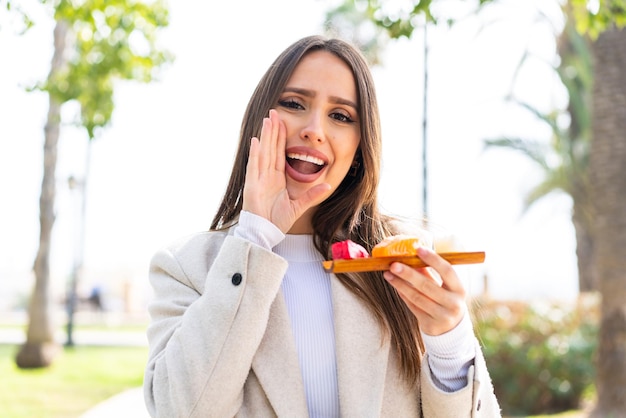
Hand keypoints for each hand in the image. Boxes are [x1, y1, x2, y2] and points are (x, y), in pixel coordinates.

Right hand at [242, 109, 330, 232]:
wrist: (265, 233)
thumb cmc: (278, 221)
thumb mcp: (299, 206)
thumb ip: (312, 194)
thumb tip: (328, 185)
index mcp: (277, 178)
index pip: (279, 153)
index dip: (281, 138)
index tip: (283, 122)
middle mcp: (267, 176)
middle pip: (271, 148)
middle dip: (272, 130)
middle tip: (274, 112)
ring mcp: (259, 179)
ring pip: (263, 152)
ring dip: (265, 136)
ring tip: (267, 120)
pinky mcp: (252, 185)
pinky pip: (254, 166)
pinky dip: (255, 153)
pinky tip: (255, 140)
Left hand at [383, 247, 466, 335]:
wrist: (451, 329)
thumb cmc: (445, 300)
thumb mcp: (444, 286)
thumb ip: (429, 272)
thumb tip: (411, 256)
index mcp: (459, 289)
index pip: (447, 271)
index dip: (433, 259)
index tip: (418, 249)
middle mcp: (453, 304)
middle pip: (427, 285)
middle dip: (408, 274)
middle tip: (394, 264)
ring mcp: (442, 316)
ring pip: (416, 297)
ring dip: (400, 284)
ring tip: (388, 274)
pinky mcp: (431, 325)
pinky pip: (413, 306)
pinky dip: (402, 294)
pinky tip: (395, 285)